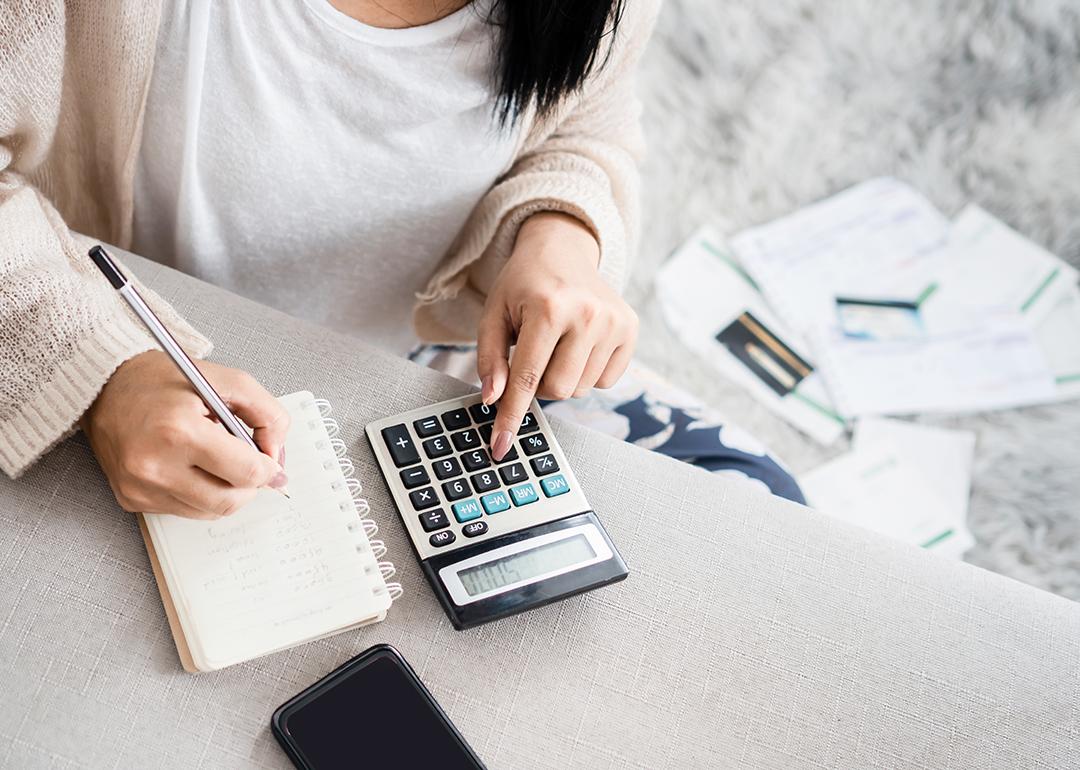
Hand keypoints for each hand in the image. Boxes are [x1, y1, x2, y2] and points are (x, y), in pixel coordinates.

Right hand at [82, 351, 289, 518]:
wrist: (105, 387)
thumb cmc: (164, 381)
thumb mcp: (227, 381)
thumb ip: (267, 414)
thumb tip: (277, 456)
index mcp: (179, 431)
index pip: (246, 472)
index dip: (268, 469)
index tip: (269, 461)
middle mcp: (155, 465)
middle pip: (230, 501)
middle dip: (249, 486)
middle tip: (248, 464)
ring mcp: (140, 487)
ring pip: (209, 511)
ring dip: (226, 491)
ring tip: (217, 460)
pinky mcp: (131, 499)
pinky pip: (184, 511)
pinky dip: (200, 494)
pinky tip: (192, 467)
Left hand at [477, 212, 637, 459]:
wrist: (562, 248)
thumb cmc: (523, 284)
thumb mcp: (494, 314)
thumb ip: (489, 359)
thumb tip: (493, 399)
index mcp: (549, 307)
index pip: (528, 378)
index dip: (511, 416)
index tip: (501, 446)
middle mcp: (588, 315)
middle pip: (558, 390)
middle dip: (538, 384)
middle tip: (532, 355)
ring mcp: (614, 322)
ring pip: (580, 389)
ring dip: (562, 377)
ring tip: (556, 343)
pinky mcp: (631, 329)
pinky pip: (604, 381)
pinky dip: (585, 372)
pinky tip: (578, 344)